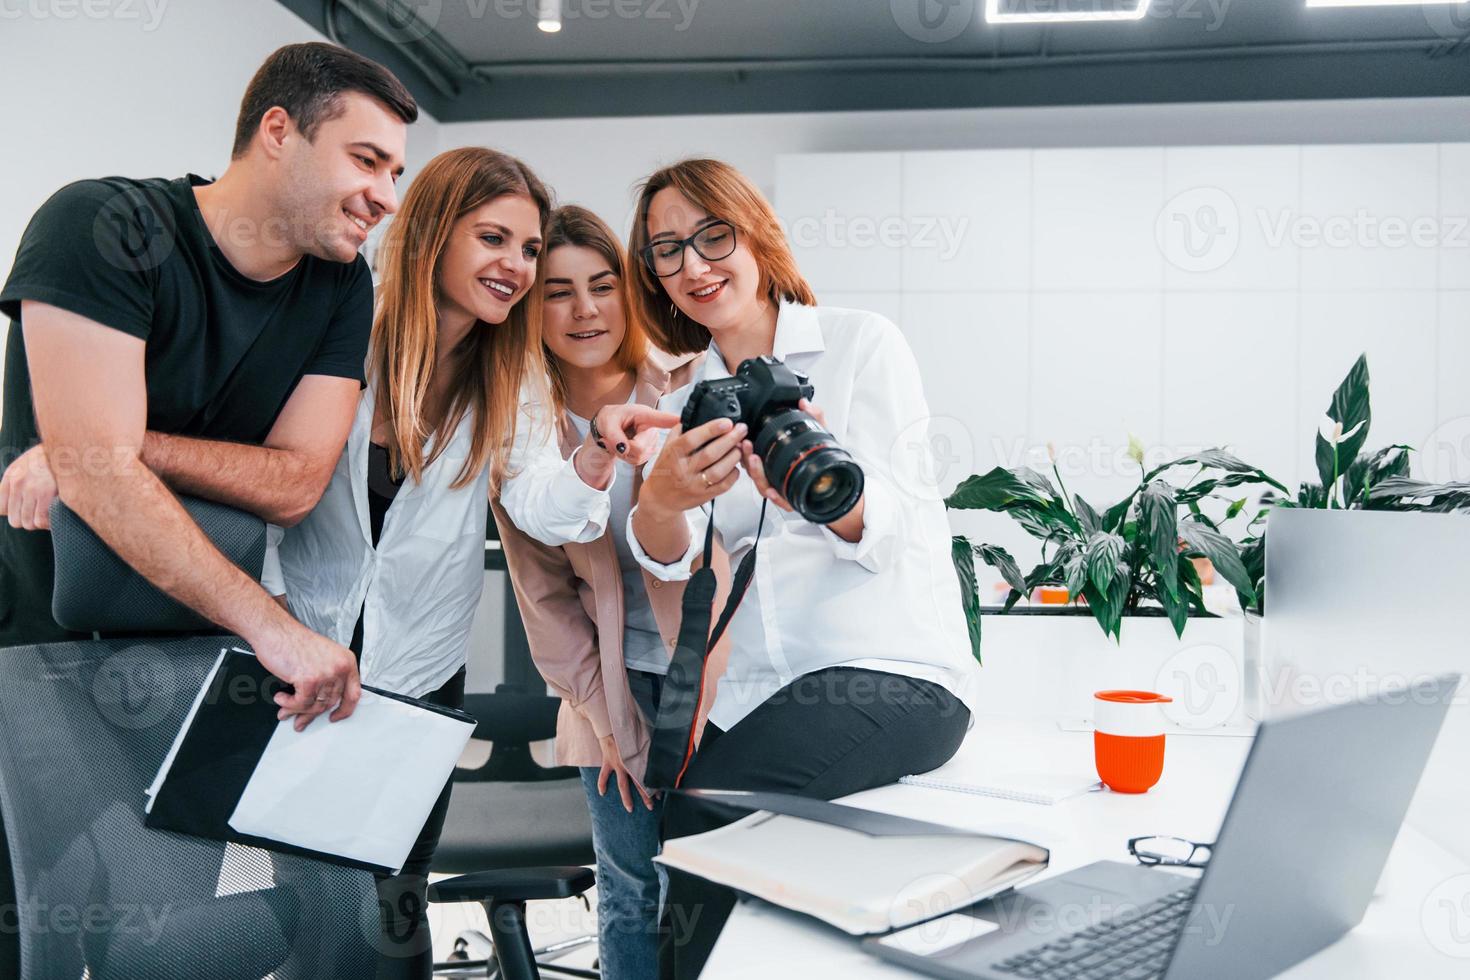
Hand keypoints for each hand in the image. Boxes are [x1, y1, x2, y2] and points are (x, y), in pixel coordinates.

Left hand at [0, 445, 58, 529]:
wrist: (69, 447)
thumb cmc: (52, 459)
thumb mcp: (27, 465)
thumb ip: (17, 482)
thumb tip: (8, 506)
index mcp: (11, 476)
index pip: (1, 509)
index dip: (16, 513)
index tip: (29, 510)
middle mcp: (17, 483)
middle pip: (15, 520)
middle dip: (29, 521)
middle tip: (42, 515)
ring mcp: (30, 488)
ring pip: (28, 523)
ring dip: (39, 523)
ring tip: (50, 517)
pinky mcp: (46, 493)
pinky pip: (41, 520)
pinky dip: (49, 524)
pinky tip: (56, 517)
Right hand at [250, 619, 361, 730]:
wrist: (276, 630)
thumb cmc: (294, 641)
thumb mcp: (322, 657)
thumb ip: (328, 678)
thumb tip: (322, 703)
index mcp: (346, 661)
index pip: (353, 693)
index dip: (345, 709)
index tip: (336, 716)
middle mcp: (339, 667)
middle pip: (330, 702)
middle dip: (312, 714)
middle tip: (301, 719)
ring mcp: (325, 674)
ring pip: (315, 706)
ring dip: (297, 711)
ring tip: (286, 710)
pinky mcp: (309, 680)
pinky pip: (301, 703)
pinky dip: (288, 704)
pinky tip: (281, 698)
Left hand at [574, 403, 680, 488]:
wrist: (609, 427)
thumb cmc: (610, 419)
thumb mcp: (607, 423)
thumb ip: (614, 435)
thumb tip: (623, 448)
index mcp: (644, 415)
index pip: (662, 419)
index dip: (674, 421)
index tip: (684, 421)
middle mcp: (652, 429)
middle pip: (640, 448)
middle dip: (623, 448)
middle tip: (612, 439)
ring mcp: (653, 442)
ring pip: (638, 457)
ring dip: (622, 453)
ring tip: (617, 441)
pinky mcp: (650, 451)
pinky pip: (637, 461)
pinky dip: (625, 456)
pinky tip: (623, 447)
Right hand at [596, 734, 652, 811]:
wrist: (613, 727)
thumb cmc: (628, 733)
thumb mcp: (641, 741)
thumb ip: (647, 750)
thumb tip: (657, 756)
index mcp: (638, 760)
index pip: (648, 776)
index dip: (654, 786)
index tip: (659, 796)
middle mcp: (629, 765)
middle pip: (638, 784)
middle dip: (645, 796)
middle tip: (651, 807)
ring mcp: (617, 765)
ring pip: (622, 785)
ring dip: (626, 798)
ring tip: (630, 808)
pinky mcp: (607, 762)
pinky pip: (604, 776)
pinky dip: (602, 785)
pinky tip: (602, 793)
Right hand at [638, 417, 747, 516]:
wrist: (660, 498)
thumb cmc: (665, 470)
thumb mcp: (666, 447)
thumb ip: (679, 431)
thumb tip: (697, 415)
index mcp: (674, 454)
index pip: (692, 439)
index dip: (711, 429)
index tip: (727, 422)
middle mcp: (683, 470)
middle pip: (710, 453)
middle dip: (730, 439)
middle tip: (741, 430)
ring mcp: (694, 484)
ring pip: (719, 470)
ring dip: (734, 457)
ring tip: (741, 447)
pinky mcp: (703, 496)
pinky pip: (723, 485)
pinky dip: (733, 474)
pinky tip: (735, 465)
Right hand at [740, 398, 828, 512]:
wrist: (837, 485)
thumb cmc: (823, 462)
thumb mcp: (820, 435)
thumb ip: (814, 417)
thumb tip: (806, 404)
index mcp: (776, 458)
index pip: (754, 451)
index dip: (745, 445)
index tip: (742, 435)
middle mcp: (774, 474)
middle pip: (752, 467)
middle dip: (745, 455)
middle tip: (746, 445)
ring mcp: (781, 487)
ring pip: (761, 483)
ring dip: (756, 472)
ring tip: (755, 460)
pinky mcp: (790, 500)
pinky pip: (779, 500)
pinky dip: (775, 496)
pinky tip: (772, 491)